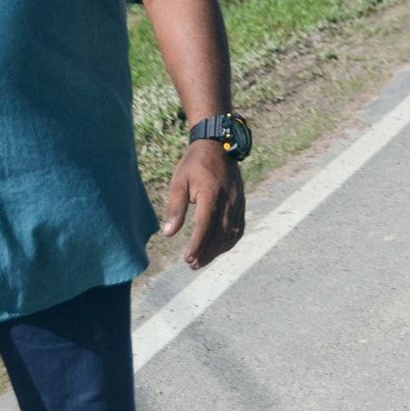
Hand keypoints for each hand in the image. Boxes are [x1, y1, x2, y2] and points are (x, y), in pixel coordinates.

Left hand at [161, 141, 244, 269]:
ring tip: (202, 261)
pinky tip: (219, 249)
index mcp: (211, 193)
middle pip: (219, 233)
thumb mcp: (179, 181)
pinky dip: (229, 242)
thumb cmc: (194, 164)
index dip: (197, 244)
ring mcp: (237, 202)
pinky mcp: (241, 203)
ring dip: (217, 250)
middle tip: (192, 265)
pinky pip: (238, 227)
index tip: (188, 258)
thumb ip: (175, 207)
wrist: (218, 145)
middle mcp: (228, 200)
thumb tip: (168, 233)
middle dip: (206, 252)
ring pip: (230, 233)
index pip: (205, 225)